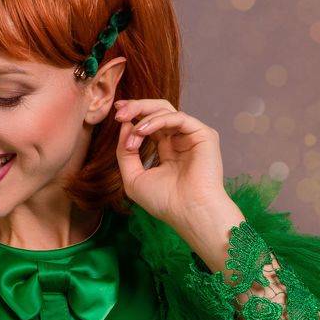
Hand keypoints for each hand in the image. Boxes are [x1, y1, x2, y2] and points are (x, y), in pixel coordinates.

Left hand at [113, 99, 228, 231]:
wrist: (188, 213)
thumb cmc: (164, 202)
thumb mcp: (134, 178)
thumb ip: (125, 152)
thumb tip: (123, 125)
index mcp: (167, 149)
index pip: (150, 123)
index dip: (133, 115)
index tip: (116, 114)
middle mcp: (180, 139)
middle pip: (157, 110)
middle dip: (136, 107)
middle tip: (119, 111)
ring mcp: (192, 136)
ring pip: (166, 110)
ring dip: (143, 116)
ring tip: (131, 131)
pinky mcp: (204, 134)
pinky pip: (178, 117)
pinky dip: (157, 121)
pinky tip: (141, 131)